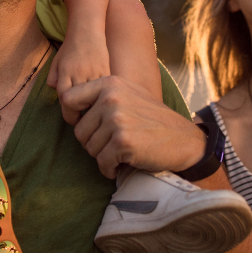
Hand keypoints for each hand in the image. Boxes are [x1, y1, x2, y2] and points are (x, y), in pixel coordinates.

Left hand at [47, 36, 110, 124]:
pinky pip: (105, 90)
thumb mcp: (56, 63)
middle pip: (79, 102)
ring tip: (94, 113)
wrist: (87, 30)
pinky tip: (103, 101)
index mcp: (65, 73)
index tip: (73, 118)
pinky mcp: (107, 71)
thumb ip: (53, 80)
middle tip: (83, 120)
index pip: (65, 101)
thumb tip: (61, 99)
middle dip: (81, 114)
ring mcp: (94, 72)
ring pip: (94, 98)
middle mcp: (78, 74)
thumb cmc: (69, 48)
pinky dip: (103, 98)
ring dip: (93, 108)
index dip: (69, 113)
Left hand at [60, 76, 205, 178]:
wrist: (184, 141)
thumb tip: (67, 105)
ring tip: (122, 152)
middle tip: (113, 145)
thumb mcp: (129, 95)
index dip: (72, 117)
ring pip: (89, 148)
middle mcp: (111, 98)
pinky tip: (123, 163)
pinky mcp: (123, 141)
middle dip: (93, 143)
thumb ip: (102, 95)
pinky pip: (102, 162)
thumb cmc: (153, 121)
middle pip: (79, 130)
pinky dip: (110, 169)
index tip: (88, 128)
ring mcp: (117, 119)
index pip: (69, 99)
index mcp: (110, 84)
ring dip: (103, 156)